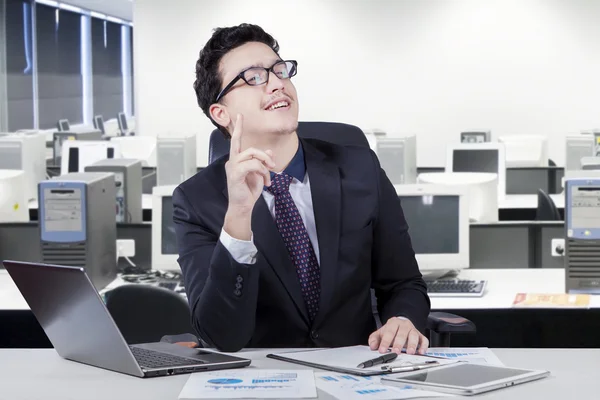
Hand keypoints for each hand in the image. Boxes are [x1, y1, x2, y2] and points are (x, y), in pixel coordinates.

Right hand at [223, 114, 275, 239]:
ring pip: (252, 155)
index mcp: (236, 159)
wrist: (244, 206)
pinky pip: (252, 165)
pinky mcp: (235, 174)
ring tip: (269, 176)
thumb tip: (269, 151)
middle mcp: (232, 161)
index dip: (238, 128)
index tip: (239, 116)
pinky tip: (265, 181)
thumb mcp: (260, 174)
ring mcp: (232, 167)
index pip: (236, 141)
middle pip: (250, 148)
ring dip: (265, 165)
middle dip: (264, 155)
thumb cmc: (249, 190)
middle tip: (273, 166)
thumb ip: (263, 161)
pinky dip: (261, 171)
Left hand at [368, 317, 428, 354]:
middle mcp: (404, 325)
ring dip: (412, 344)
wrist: (401, 324)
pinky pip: (424, 340)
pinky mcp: (420, 336)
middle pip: (402, 333)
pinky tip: (421, 352)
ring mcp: (413, 330)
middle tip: (395, 351)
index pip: (389, 332)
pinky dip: (423, 346)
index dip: (385, 342)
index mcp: (393, 323)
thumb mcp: (380, 333)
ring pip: (414, 336)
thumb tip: (372, 346)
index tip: (382, 350)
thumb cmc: (391, 331)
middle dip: (399, 343)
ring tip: (409, 352)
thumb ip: (375, 339)